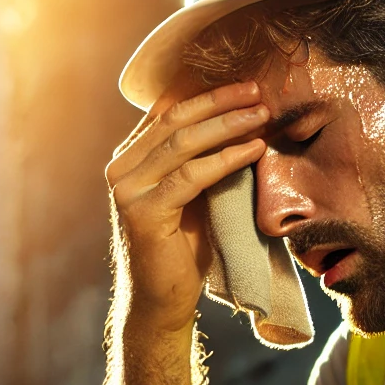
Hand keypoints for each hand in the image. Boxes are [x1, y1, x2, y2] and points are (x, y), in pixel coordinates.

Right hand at [106, 78, 268, 333]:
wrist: (162, 301)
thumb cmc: (183, 251)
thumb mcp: (192, 196)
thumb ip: (198, 163)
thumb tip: (239, 124)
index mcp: (130, 158)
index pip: (167, 111)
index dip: (204, 92)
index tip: (242, 82)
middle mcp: (121, 168)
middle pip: (174, 119)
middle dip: (219, 101)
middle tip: (257, 90)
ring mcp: (127, 189)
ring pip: (182, 142)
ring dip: (227, 124)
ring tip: (262, 114)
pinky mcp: (143, 212)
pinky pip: (191, 176)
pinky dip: (226, 159)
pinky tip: (253, 149)